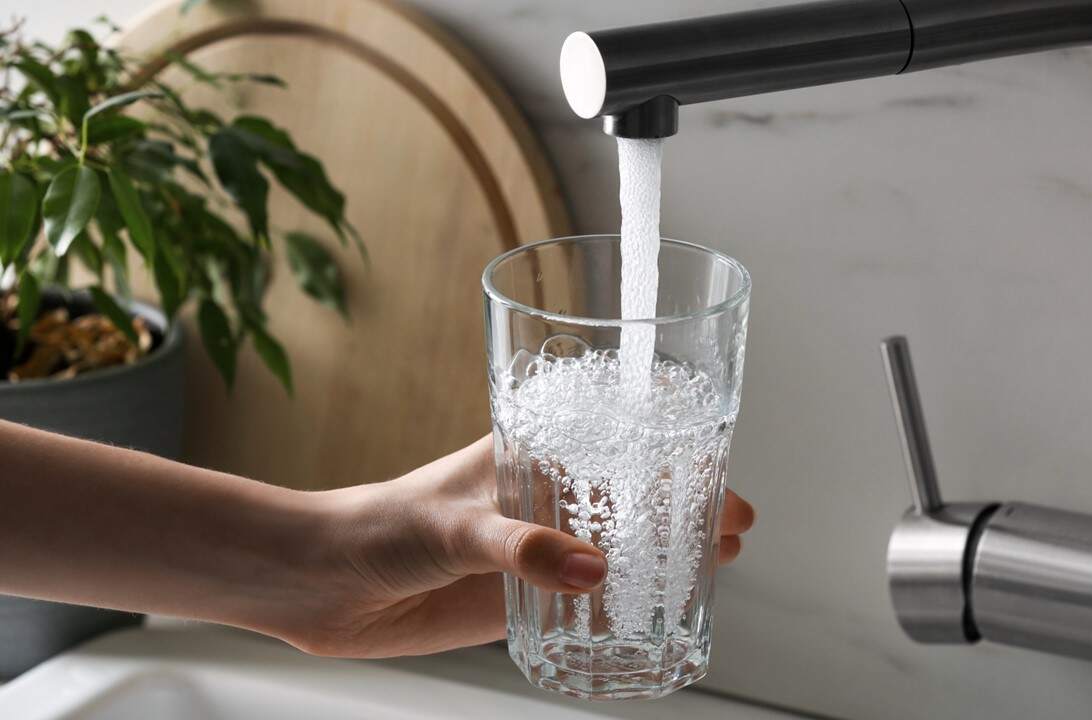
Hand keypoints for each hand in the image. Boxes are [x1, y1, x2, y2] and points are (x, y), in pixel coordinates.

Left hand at [275, 436, 754, 658]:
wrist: (326, 583)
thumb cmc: (381, 524)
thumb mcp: (454, 526)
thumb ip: (520, 546)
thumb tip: (593, 572)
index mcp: (531, 453)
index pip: (617, 439)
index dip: (674, 449)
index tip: (719, 467)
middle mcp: (544, 498)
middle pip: (634, 493)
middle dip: (688, 505)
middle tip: (735, 526)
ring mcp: (538, 549)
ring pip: (620, 545)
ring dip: (666, 553)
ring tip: (716, 564)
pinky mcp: (524, 597)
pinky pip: (588, 600)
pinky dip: (626, 603)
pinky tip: (656, 613)